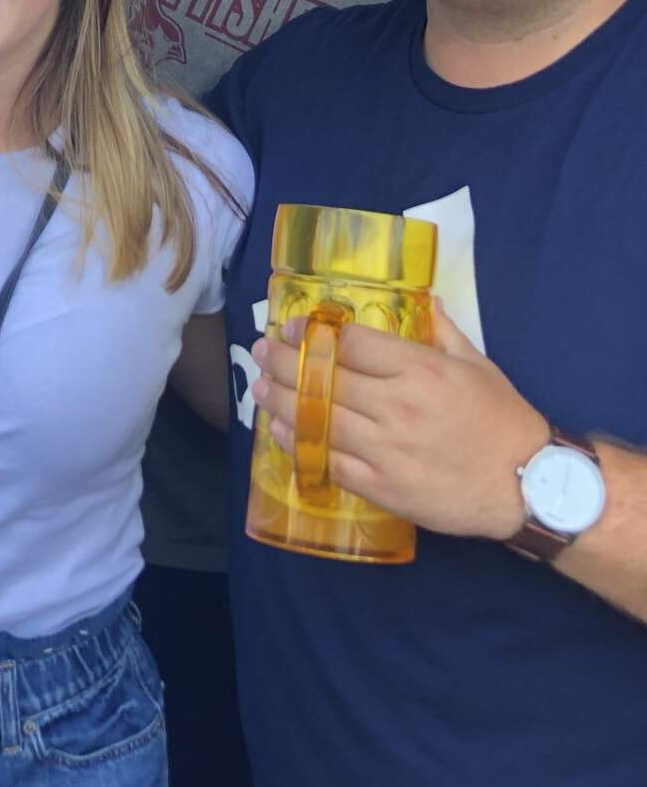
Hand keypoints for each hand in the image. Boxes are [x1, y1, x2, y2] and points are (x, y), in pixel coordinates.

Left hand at [250, 306, 548, 540]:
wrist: (528, 485)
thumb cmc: (502, 419)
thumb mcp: (476, 364)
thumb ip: (442, 330)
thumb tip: (424, 299)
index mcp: (419, 369)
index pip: (350, 344)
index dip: (314, 334)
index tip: (292, 328)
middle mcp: (396, 405)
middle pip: (324, 378)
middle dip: (284, 362)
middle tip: (260, 352)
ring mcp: (386, 449)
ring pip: (318, 419)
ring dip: (280, 401)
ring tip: (258, 388)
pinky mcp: (383, 487)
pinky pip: (330, 462)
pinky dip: (300, 444)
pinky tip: (282, 431)